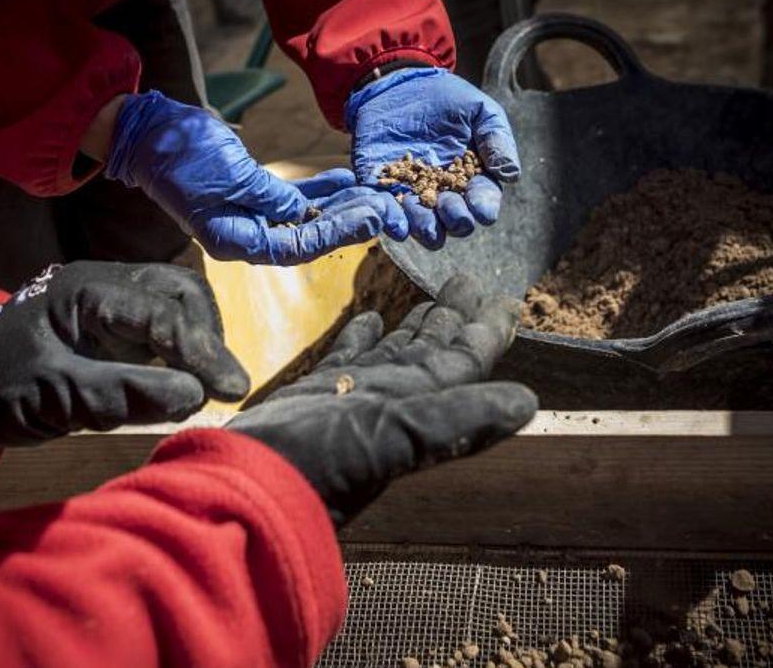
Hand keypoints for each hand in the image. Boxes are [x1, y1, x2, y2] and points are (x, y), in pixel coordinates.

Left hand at [0, 262, 248, 447]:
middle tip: (223, 387)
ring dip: (202, 343)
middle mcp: (108, 285)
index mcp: (86, 291)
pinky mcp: (120, 325)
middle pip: (182, 291)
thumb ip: (120, 395)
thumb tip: (193, 396)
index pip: (161, 311)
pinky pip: (167, 327)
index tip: (233, 391)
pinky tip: (188, 384)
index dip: (202, 351)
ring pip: (181, 305)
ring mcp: (116, 302)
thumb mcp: (52, 396)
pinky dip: (187, 352)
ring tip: (209, 387)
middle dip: (208, 337)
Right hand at [194, 167, 405, 264]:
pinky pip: (293, 196)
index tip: (371, 219)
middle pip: (307, 235)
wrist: (149, 132)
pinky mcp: (252, 193)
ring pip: (305, 215)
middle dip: (347, 221)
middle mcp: (246, 234)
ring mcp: (250, 214)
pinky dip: (320, 189)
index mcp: (235, 240)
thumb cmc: (182, 155)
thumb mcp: (230, 175)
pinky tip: (347, 180)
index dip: (337, 233)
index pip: (297, 246)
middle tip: (385, 208)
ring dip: (339, 205)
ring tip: (374, 193)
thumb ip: (270, 196)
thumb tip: (304, 212)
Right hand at [228, 273, 537, 526]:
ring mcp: (353, 399)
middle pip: (435, 351)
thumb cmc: (316, 465)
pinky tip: (372, 316)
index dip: (488, 331)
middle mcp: (392, 402)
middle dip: (456, 318)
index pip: (465, 362)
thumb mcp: (396, 437)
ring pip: (396, 352)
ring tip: (435, 294)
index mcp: (417, 407)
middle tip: (472, 281)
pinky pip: (350, 358)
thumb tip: (528, 403)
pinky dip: (363, 337)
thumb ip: (459, 420)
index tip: (509, 300)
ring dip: (417, 323)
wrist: (244, 491)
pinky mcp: (315, 395)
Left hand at [346, 67, 520, 248]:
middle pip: (454, 223)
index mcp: (473, 180)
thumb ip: (495, 139)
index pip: (482, 202)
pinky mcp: (383, 192)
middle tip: (447, 206)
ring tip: (420, 218)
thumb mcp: (479, 111)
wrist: (400, 86)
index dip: (483, 207)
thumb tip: (510, 174)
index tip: (482, 210)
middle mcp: (445, 196)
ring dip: (423, 227)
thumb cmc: (447, 98)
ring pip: (422, 227)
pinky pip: (386, 215)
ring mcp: (413, 196)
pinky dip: (388, 220)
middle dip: (454, 220)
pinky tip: (388, 219)